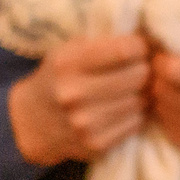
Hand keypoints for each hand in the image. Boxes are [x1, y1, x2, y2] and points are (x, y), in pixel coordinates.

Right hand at [11, 33, 150, 164]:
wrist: (31, 122)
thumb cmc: (58, 78)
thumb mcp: (68, 51)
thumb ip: (102, 41)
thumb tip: (148, 35)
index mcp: (67, 64)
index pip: (124, 51)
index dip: (140, 46)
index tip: (139, 47)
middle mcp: (75, 94)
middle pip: (139, 75)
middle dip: (144, 69)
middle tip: (140, 68)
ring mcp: (86, 122)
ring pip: (140, 100)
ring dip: (141, 93)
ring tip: (131, 88)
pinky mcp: (96, 144)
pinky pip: (136, 123)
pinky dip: (135, 114)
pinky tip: (123, 108)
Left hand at [149, 27, 179, 161]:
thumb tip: (146, 34)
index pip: (173, 71)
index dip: (160, 61)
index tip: (163, 57)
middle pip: (165, 93)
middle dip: (158, 80)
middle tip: (165, 73)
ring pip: (164, 113)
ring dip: (162, 100)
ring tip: (175, 89)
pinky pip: (171, 132)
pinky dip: (170, 119)